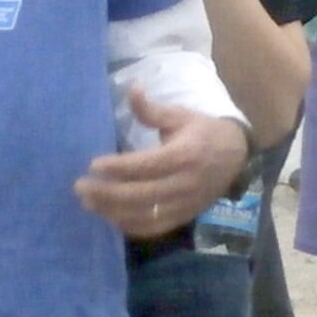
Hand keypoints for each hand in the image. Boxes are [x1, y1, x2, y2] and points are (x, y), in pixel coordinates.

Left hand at [75, 87, 251, 236]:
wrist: (236, 156)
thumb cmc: (203, 132)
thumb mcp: (181, 115)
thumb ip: (152, 110)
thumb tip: (131, 89)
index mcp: (186, 154)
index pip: (147, 166)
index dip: (118, 167)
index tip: (93, 165)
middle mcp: (186, 183)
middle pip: (141, 195)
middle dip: (107, 193)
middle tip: (80, 187)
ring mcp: (186, 204)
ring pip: (144, 215)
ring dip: (112, 211)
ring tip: (88, 202)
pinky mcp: (184, 216)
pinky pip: (153, 227)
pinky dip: (129, 225)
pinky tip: (110, 216)